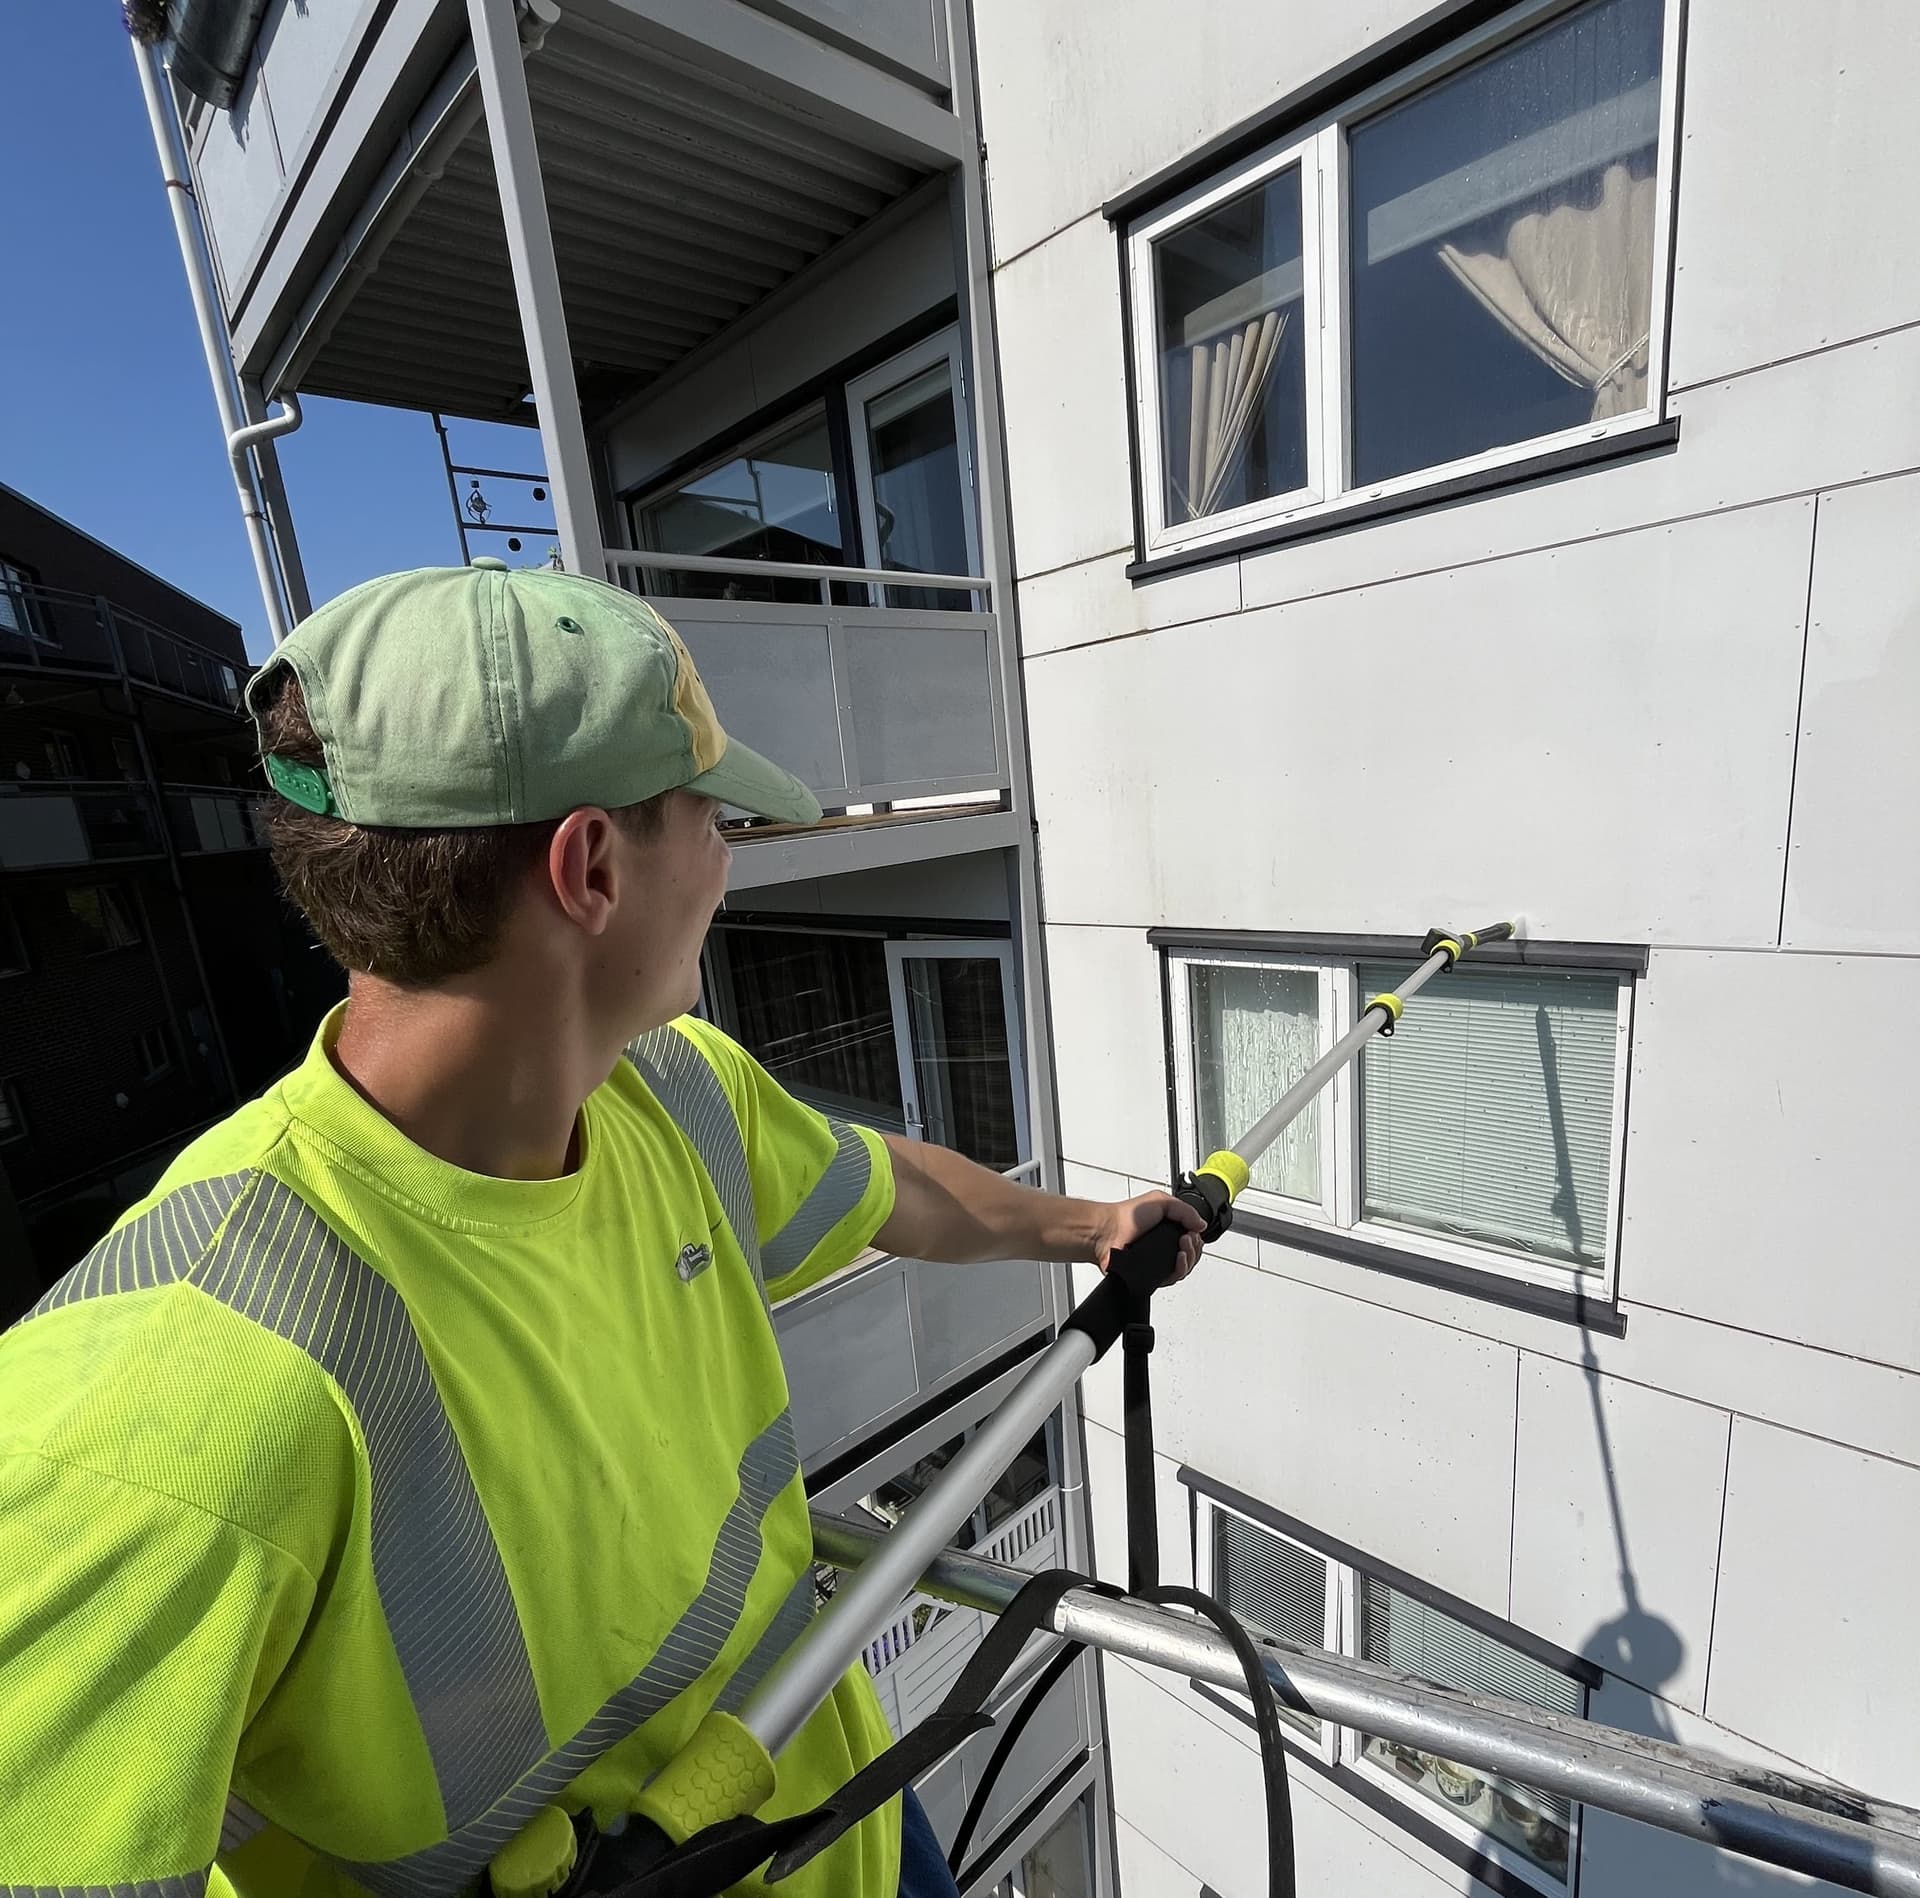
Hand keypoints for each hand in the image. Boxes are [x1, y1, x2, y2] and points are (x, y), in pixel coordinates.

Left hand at [1092, 1191, 1206, 1281]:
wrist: (1107, 1232)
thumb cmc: (1126, 1217)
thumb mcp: (1160, 1201)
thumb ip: (1184, 1210)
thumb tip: (1201, 1224)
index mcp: (1168, 1230)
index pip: (1193, 1239)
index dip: (1197, 1237)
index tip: (1194, 1231)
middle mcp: (1164, 1247)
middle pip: (1193, 1255)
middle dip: (1195, 1247)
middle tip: (1188, 1238)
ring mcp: (1159, 1262)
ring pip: (1186, 1268)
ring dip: (1190, 1257)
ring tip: (1183, 1247)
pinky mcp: (1153, 1275)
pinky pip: (1173, 1278)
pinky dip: (1180, 1269)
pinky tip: (1179, 1259)